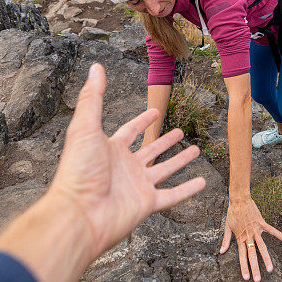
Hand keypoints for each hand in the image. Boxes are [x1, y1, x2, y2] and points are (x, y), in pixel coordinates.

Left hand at [49, 63, 205, 258]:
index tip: (155, 112)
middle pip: (149, 151)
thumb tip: (95, 68)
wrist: (80, 214)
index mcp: (110, 149)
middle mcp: (125, 167)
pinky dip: (188, 189)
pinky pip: (172, 195)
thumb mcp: (85, 127)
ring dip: (179, 161)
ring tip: (195, 150)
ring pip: (164, 170)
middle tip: (179, 131)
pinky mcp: (146, 204)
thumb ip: (93, 97)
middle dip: (164, 141)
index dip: (142, 121)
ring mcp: (137, 186)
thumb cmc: (78, 171)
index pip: (129, 131)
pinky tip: (202, 182)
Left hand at [220, 197, 281, 281]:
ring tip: (270, 269)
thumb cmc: (232, 212)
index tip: (247, 277)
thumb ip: (226, 240)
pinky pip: (271, 230)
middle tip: (257, 279)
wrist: (239, 199)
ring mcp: (255, 229)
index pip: (242, 255)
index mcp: (240, 238)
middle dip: (255, 267)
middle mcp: (248, 235)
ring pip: (262, 246)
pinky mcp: (261, 222)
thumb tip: (221, 252)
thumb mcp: (227, 227)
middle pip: (252, 254)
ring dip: (266, 258)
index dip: (244, 267)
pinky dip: (277, 234)